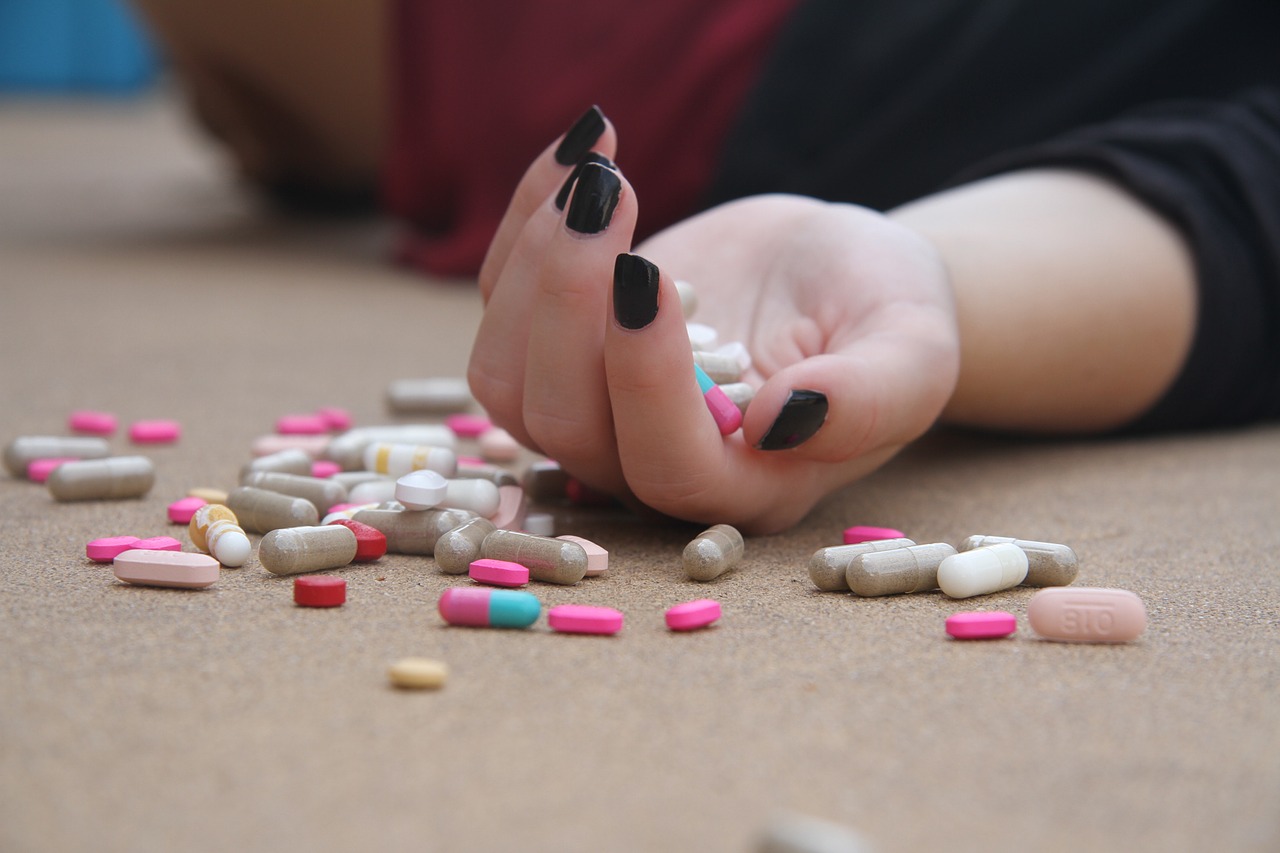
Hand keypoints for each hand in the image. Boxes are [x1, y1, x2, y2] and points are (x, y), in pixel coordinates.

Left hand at [470, 119, 958, 532]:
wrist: (837, 278)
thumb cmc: (884, 317)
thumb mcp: (912, 351)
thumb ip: (870, 399)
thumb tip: (779, 420)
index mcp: (744, 485)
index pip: (666, 464)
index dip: (643, 380)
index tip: (650, 271)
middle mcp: (653, 464)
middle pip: (562, 423)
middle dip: (568, 304)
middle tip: (611, 194)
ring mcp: (597, 412)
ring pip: (507, 378)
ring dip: (533, 266)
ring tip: (596, 175)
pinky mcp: (563, 350)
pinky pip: (500, 305)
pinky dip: (524, 223)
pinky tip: (582, 154)